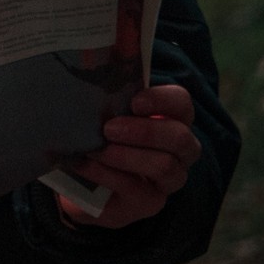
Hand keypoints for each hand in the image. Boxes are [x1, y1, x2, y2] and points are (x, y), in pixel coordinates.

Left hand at [58, 83, 200, 230]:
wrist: (81, 180)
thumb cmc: (100, 136)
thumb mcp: (107, 112)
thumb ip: (113, 93)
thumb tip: (106, 60)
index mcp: (172, 120)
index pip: (182, 104)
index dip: (162, 101)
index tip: (134, 102)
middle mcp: (179, 151)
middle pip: (181, 138)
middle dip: (145, 132)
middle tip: (109, 128)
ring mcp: (168, 180)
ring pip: (164, 166)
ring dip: (126, 155)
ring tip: (96, 149)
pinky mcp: (150, 203)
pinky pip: (136, 189)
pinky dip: (107, 174)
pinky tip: (85, 165)